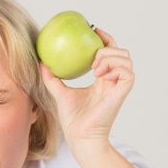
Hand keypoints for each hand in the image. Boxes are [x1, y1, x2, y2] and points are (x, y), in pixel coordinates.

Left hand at [40, 29, 134, 157]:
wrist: (79, 137)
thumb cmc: (72, 120)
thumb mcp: (59, 93)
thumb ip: (52, 78)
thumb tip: (41, 62)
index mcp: (102, 80)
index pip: (110, 54)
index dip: (105, 39)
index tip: (93, 30)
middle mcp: (113, 82)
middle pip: (122, 53)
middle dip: (109, 48)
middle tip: (92, 59)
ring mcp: (118, 88)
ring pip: (126, 60)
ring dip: (110, 58)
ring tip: (94, 69)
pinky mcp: (121, 93)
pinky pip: (126, 73)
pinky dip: (115, 69)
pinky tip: (100, 75)